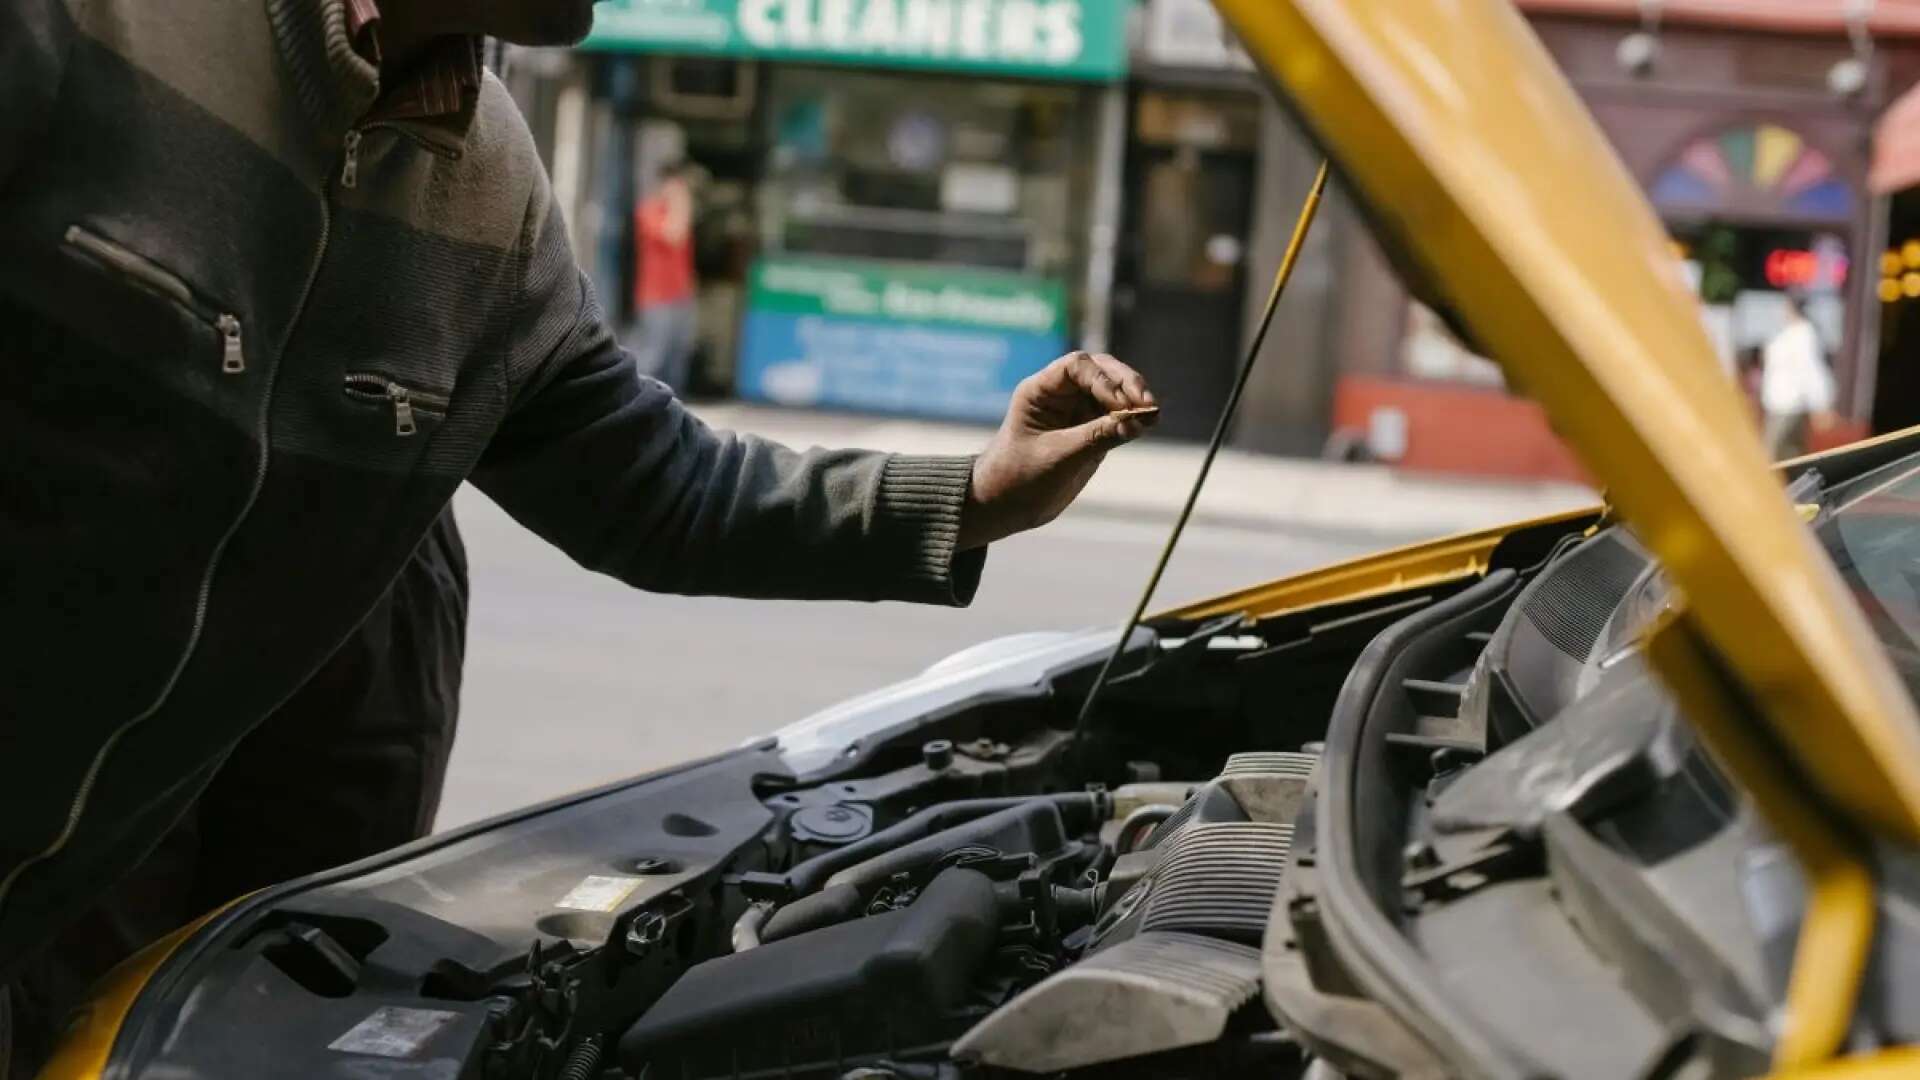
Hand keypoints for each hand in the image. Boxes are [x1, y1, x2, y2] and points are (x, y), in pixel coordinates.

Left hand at [958, 351, 1157, 549]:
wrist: (1005, 506)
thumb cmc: (1019, 478)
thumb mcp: (1060, 457)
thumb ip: (1099, 436)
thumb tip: (1142, 420)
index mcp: (1039, 391)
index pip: (1077, 366)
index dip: (1103, 379)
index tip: (1121, 403)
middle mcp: (1060, 394)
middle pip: (1101, 371)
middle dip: (1126, 384)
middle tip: (1148, 403)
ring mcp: (1076, 412)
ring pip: (1113, 393)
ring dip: (1134, 400)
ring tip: (1153, 415)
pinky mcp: (1091, 431)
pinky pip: (1117, 417)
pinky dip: (1133, 419)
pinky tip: (1148, 424)